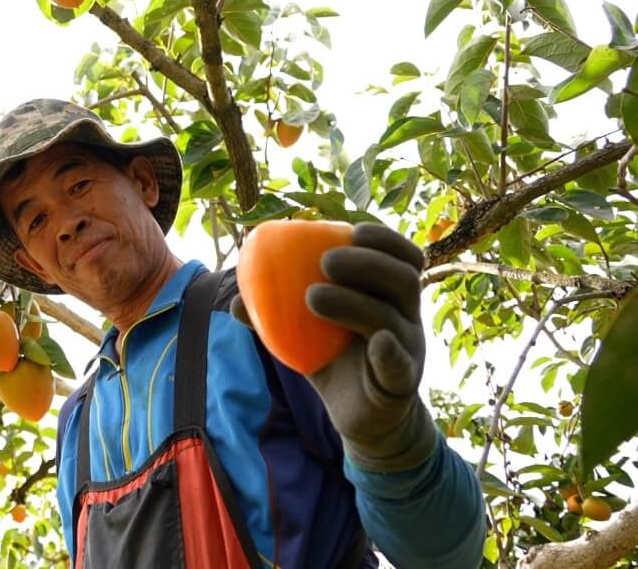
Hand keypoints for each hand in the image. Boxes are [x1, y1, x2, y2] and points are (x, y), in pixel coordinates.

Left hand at [230, 222, 437, 471]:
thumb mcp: (306, 333)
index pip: (403, 257)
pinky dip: (388, 352)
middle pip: (402, 279)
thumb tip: (237, 301)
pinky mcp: (401, 384)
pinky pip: (399, 365)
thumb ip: (279, 315)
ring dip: (355, 302)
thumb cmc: (335, 361)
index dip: (384, 239)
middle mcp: (406, 317)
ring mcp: (408, 350)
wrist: (360, 416)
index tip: (352, 229)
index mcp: (390, 296)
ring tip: (312, 297)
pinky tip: (374, 341)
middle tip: (325, 261)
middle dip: (366, 263)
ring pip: (391, 318)